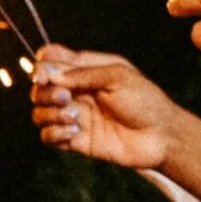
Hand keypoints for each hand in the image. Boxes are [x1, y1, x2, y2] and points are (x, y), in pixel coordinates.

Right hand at [30, 47, 184, 169]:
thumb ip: (82, 73)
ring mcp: (75, 116)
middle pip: (40, 89)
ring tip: (75, 118)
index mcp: (86, 70)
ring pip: (40, 113)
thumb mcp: (117, 77)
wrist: (161, 136)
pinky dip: (54, 133)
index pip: (51, 61)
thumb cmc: (145, 100)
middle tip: (67, 97)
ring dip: (50, 114)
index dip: (41, 66)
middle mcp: (77, 92)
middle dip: (46, 93)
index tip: (43, 75)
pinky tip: (74, 132)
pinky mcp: (76, 140)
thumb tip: (48, 72)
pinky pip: (48, 136)